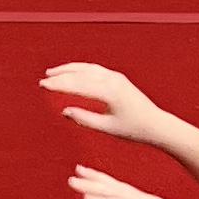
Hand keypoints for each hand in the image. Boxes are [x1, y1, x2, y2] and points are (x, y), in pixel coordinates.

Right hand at [42, 62, 160, 144]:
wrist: (156, 124)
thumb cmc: (133, 129)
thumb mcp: (107, 128)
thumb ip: (85, 119)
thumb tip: (65, 111)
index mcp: (109, 93)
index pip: (78, 85)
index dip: (59, 85)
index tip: (43, 86)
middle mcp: (113, 80)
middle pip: (81, 73)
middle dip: (61, 75)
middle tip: (43, 79)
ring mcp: (116, 77)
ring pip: (87, 68)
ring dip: (69, 69)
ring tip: (53, 72)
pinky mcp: (118, 78)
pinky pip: (95, 69)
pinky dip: (80, 69)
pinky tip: (72, 73)